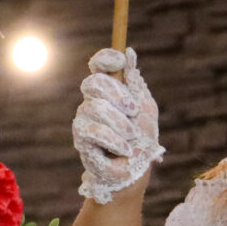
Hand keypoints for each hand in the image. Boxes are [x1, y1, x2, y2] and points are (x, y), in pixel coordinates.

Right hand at [74, 47, 162, 202]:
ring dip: (120, 125)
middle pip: (93, 83)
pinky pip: (95, 131)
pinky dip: (116, 141)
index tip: (120, 61)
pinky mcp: (81, 140)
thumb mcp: (145, 109)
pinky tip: (124, 151)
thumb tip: (130, 53)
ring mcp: (84, 121)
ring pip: (95, 108)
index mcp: (108, 92)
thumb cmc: (142, 140)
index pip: (98, 66)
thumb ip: (136, 84)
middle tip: (132, 111)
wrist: (137, 171)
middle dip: (117, 95)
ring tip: (130, 139)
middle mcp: (92, 103)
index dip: (105, 58)